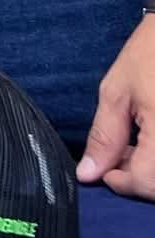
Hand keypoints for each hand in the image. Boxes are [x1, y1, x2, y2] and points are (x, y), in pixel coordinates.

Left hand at [78, 16, 154, 198]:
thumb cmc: (150, 54)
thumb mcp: (117, 93)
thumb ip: (104, 137)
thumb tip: (88, 174)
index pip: (147, 183)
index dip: (121, 182)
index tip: (105, 170)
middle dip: (138, 177)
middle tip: (118, 156)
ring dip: (151, 169)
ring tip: (136, 144)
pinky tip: (151, 139)